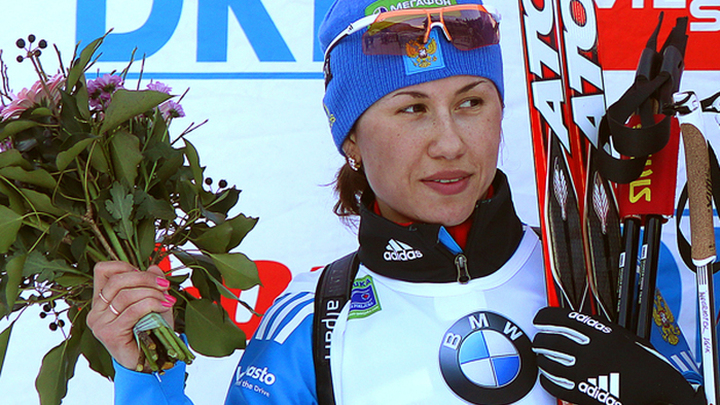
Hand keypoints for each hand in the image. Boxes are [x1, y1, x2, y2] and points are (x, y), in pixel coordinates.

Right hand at [86, 261, 175, 370]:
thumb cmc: (150, 331)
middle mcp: (95, 310)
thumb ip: (152, 284)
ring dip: (152, 293)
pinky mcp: (109, 333)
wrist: (149, 361)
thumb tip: (155, 267)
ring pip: (125, 295)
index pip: (103, 270)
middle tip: (165, 284)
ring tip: (167, 299)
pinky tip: (164, 305)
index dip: (125, 266)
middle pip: (117, 280)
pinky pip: (132, 311)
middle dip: (145, 278)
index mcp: (101, 300)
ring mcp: (99, 323)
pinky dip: (151, 304)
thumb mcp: (154, 302)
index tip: (147, 274)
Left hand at [533, 306, 702, 404]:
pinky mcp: (586, 394)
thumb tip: (572, 322)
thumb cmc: (645, 363)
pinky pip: (555, 385)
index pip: (561, 319)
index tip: (539, 319)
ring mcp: (587, 373)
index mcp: (601, 333)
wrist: (661, 391)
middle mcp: (592, 351)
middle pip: (551, 341)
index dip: (544, 317)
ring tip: (543, 357)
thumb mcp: (623, 336)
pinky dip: (547, 379)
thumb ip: (597, 328)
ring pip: (549, 363)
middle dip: (541, 339)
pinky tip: (549, 376)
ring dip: (542, 359)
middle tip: (539, 340)